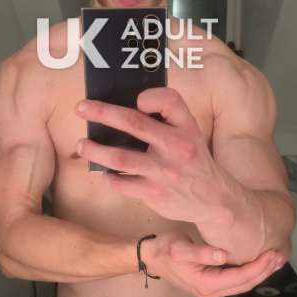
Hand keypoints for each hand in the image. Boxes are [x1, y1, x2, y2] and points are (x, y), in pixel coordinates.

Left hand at [76, 88, 229, 223]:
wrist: (215, 200)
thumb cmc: (194, 159)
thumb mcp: (191, 133)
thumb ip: (167, 117)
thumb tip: (127, 106)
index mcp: (186, 127)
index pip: (169, 100)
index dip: (150, 97)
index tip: (135, 99)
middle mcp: (176, 146)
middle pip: (134, 123)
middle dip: (103, 113)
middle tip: (81, 108)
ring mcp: (164, 172)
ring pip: (120, 158)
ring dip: (95, 150)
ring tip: (81, 145)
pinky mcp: (154, 194)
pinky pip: (122, 184)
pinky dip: (110, 178)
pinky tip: (106, 173)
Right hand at [142, 233, 285, 296]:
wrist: (151, 256)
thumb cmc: (165, 249)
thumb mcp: (180, 248)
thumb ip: (201, 252)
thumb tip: (223, 255)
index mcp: (207, 284)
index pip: (240, 278)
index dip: (258, 267)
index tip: (272, 253)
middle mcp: (212, 291)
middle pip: (245, 284)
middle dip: (264, 271)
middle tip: (281, 255)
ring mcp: (212, 289)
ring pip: (242, 283)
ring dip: (260, 272)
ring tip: (275, 259)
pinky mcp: (211, 282)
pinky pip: (236, 280)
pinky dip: (250, 271)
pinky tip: (258, 261)